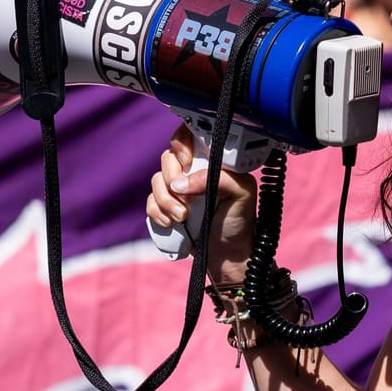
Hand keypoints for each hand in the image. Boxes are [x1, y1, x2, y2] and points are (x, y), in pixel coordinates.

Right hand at [145, 125, 258, 280]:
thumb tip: (181, 184)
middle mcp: (193, 171)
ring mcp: (178, 189)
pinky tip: (171, 223)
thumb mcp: (242, 193)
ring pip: (156, 181)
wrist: (228, 255)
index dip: (181, 141)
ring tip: (182, 218)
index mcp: (212, 160)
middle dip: (172, 178)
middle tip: (185, 198)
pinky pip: (150, 202)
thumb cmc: (240, 221)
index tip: (185, 159)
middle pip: (167, 158)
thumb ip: (218, 178)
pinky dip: (157, 212)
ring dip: (165, 200)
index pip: (190, 135)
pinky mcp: (166, 208)